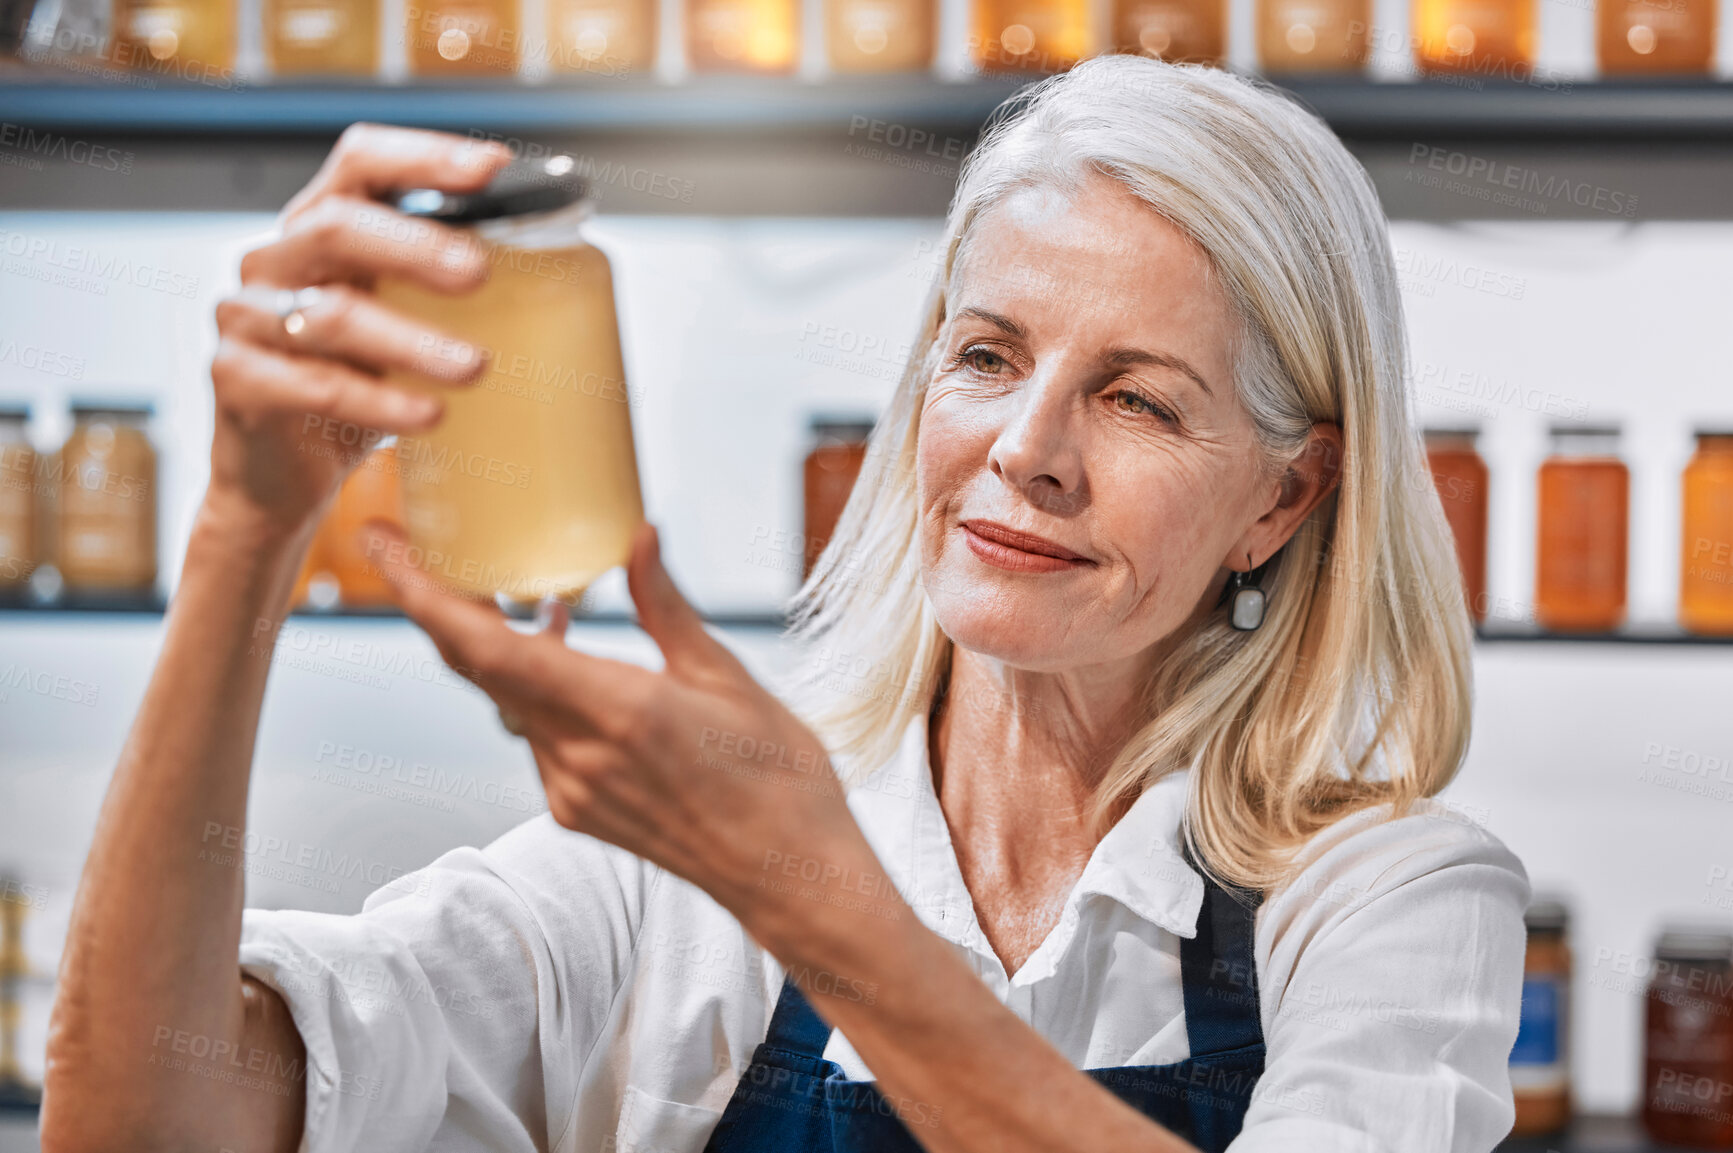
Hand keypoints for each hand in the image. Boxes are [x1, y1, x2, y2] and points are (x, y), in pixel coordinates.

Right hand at [205, 124, 512, 540]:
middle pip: (338, 226)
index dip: (422, 156)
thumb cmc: (354, 387)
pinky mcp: (237, 382)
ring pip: (331, 315)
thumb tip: (561, 274)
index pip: (360, 162)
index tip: (491, 168)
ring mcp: (247, 319)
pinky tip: (429, 415)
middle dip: (416, 246)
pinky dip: (380, 401)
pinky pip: (315, 386)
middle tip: (479, 274)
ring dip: (411, 340)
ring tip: (475, 367)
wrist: (283, 476)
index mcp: (321, 229)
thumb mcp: (404, 327)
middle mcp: (276, 260)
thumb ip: (447, 294)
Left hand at [364, 520, 895, 938]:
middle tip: (424, 549)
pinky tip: (568, 654)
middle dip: (441, 606)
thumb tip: (637, 536)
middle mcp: (577, 756)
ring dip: (497, 645)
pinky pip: (532, 736)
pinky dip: (533, 688)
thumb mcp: (728, 677)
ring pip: (504, 702)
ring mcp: (570, 791)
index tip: (385, 547)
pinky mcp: (576, 812)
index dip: (425, 595)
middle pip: (476, 671)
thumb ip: (666, 607)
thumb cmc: (777, 778)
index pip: (488, 649)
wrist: (789, 876)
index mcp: (617, 711)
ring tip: (520, 591)